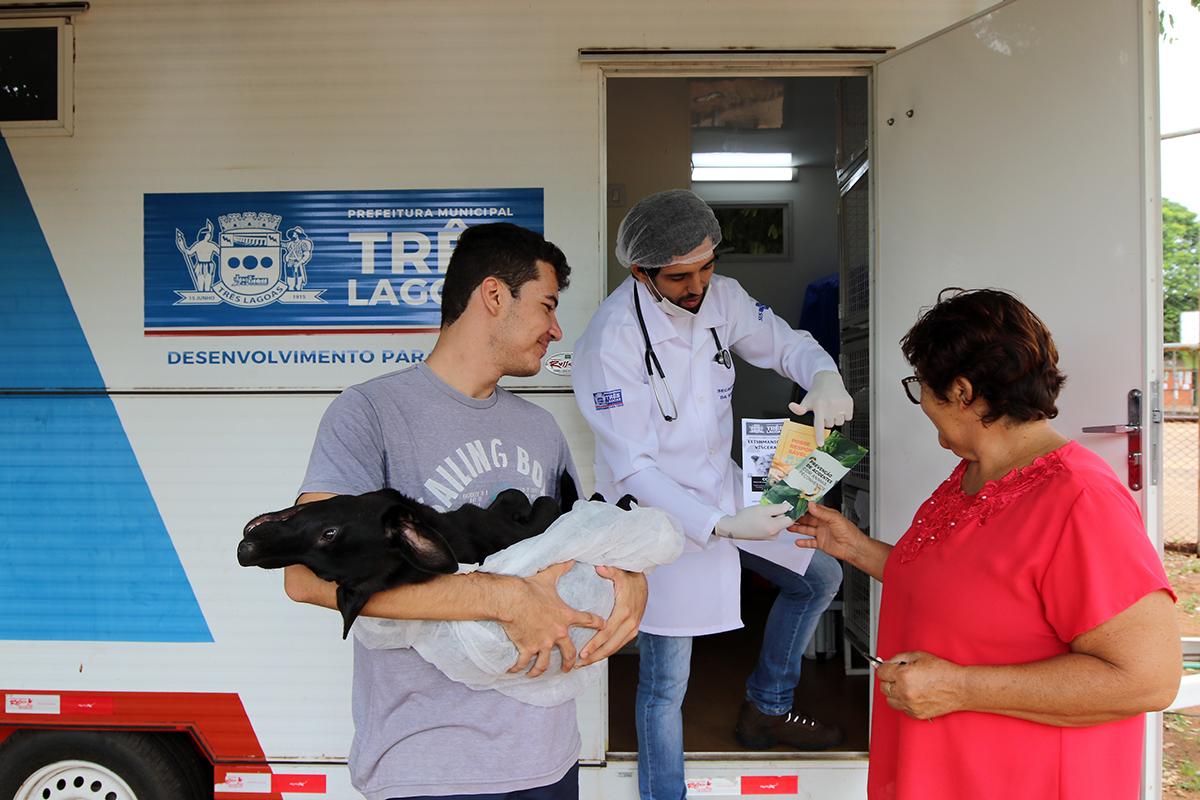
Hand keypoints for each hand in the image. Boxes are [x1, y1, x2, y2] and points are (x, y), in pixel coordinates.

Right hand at [500, 561, 605, 677]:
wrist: (511, 599)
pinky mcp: (527, 648)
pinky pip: (523, 662)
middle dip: (571, 661)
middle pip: (569, 652)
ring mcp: (542, 642)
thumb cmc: (529, 588)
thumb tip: (571, 558)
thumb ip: (562, 568)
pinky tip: (514, 671)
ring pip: (544, 663)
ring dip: (541, 670)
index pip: (587, 620)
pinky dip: (519, 668)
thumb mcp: (548, 577)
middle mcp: (557, 633)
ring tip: (538, 673)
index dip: (597, 623)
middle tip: (571, 666)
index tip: (603, 626)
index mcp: (565, 616)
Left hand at [578, 566, 647, 665]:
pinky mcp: (632, 631)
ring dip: (600, 657)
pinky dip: (607, 652)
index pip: (607, 632)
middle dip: (594, 656)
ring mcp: (632, 628)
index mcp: (624, 612)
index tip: (582, 652)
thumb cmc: (629, 579)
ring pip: (615, 648)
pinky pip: (618, 645)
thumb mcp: (620, 573)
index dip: (594, 644)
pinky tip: (595, 656)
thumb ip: (610, 571)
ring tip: (584, 664)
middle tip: (579, 663)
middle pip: (611, 646)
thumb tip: (600, 568)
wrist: (644, 584)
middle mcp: (630, 623)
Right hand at [715, 503, 792, 540]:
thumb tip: (789, 506)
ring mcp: (770, 536)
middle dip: (778, 512)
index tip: (784, 504)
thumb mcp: (763, 509)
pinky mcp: (766, 536)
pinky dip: (768, 520)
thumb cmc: (746, 518)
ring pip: (778, 522)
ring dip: (772, 516)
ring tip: (761, 513)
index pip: (791, 519)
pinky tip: (760, 518)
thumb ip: (778, 508)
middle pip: (784, 520)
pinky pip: (772, 526)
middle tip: (767, 508)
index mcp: (775, 528)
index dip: (789, 510)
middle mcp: (775, 534)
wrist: (733, 528)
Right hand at [789, 502, 866, 561]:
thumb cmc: (850, 532)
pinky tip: (797, 541)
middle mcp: (823, 523)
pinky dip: (803, 542)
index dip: (804, 508)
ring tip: (789, 527)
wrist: (854, 548)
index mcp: (827, 515)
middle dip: (798, 518)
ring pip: (807, 530)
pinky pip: (810, 542)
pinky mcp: (821, 543)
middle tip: (788, 516)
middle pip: (808, 520)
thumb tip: (811, 505)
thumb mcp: (834, 518)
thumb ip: (821, 512)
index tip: (795, 506)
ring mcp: (822, 534)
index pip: (813, 509)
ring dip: (798, 528)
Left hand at [790, 370, 853, 445]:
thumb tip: (791, 407)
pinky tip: (839, 407)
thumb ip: (800, 408)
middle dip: (827, 420)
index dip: (819, 435)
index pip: (819, 425)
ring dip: (836, 418)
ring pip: (839, 422)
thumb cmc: (817, 393)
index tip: (820, 444)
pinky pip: (848, 417)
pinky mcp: (849, 404)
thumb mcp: (807, 400)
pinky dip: (845, 414)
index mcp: (819, 407)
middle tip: (825, 411)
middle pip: (830, 425)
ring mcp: (840, 405)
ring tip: (832, 408)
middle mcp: (830, 406)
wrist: (829, 380)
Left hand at [876, 651, 967, 719]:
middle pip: (883, 687)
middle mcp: (904, 692)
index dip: (884, 668)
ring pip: (889, 700)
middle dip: (889, 680)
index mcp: (903, 675)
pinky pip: (901, 708)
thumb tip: (887, 662)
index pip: (880, 672)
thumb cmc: (943, 671)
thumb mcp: (919, 655)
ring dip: (894, 692)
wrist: (960, 688)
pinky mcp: (916, 714)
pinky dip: (903, 702)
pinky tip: (913, 694)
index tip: (887, 668)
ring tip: (906, 685)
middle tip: (898, 675)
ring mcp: (910, 705)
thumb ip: (898, 658)